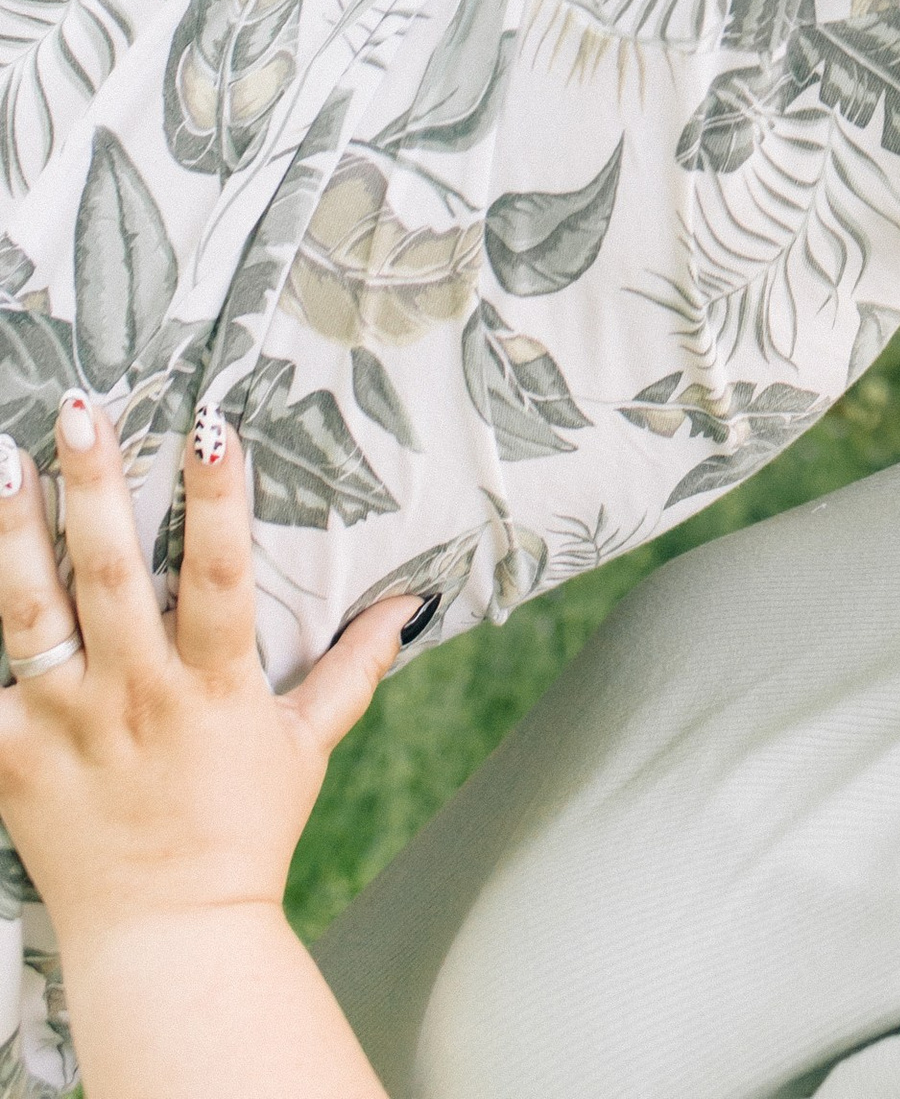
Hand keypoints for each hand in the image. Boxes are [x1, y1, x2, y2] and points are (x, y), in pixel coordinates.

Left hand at [0, 398, 410, 967]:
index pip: (217, 572)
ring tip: (4, 462)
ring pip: (33, 614)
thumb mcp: (309, 746)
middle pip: (111, 575)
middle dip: (94, 486)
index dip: (216, 497)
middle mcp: (136, 696)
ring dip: (16, 535)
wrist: (167, 938)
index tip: (209, 423)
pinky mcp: (13, 759)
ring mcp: (68, 726)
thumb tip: (411, 604)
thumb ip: (354, 667)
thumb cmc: (242, 835)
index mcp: (212, 685)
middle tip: (80, 410)